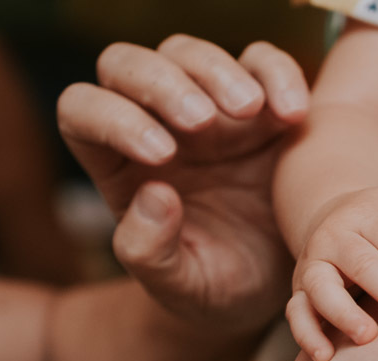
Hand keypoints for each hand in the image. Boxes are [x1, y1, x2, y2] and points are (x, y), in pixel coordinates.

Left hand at [57, 37, 309, 332]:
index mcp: (120, 168)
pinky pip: (262, 62)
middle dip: (161, 84)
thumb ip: (152, 253)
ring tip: (252, 112)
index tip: (163, 156)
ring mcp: (210, 111)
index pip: (83, 112)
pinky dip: (278, 74)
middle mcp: (157, 127)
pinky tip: (294, 115)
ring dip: (216, 71)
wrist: (283, 285)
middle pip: (127, 67)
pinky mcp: (263, 106)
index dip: (111, 119)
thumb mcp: (183, 288)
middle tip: (204, 121)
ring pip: (188, 54)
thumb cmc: (220, 289)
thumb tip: (152, 194)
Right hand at [287, 188, 377, 360]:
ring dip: (344, 314)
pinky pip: (296, 313)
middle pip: (361, 263)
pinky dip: (307, 335)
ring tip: (369, 337)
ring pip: (322, 288)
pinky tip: (324, 357)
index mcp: (365, 216)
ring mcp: (312, 265)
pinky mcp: (298, 291)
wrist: (328, 219)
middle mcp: (333, 238)